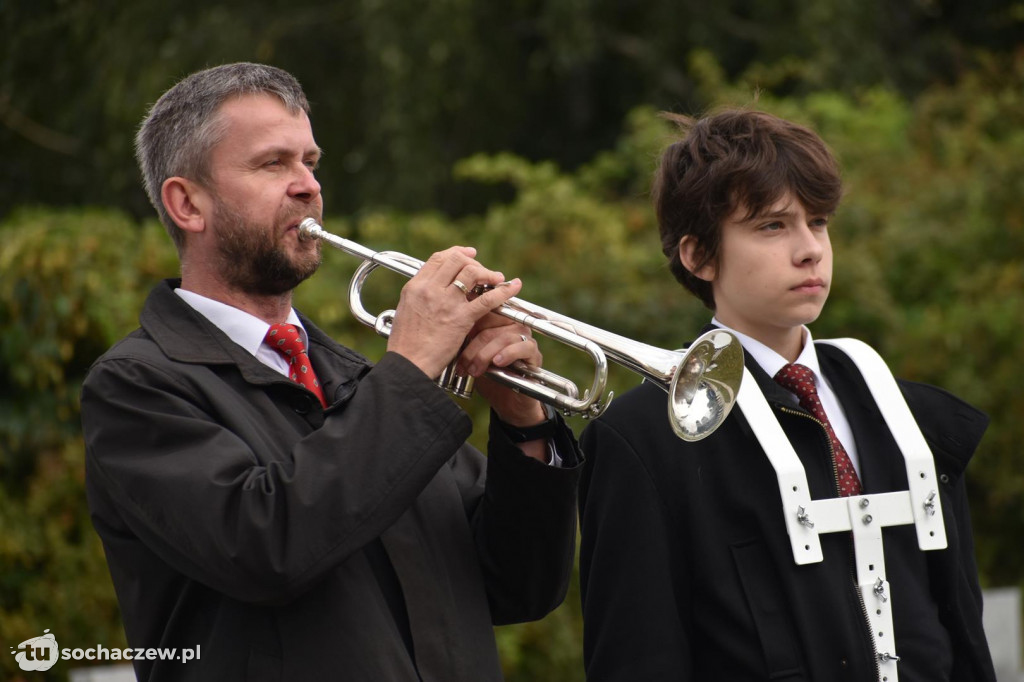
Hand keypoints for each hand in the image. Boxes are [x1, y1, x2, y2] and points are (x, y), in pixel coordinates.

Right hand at [386, 246, 520, 379]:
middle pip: (457, 260)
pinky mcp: (461, 318)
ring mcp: (446, 302)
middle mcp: (430, 289)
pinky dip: (503, 291)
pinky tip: (513, 287)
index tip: (468, 254)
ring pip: (472, 272)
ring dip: (488, 273)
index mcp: (415, 287)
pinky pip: (487, 299)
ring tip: (497, 278)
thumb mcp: (405, 311)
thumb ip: (420, 296)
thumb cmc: (406, 344)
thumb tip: (432, 289)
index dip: (456, 253)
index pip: (438, 259)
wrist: (408, 364)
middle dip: (473, 262)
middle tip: (483, 270)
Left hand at [459, 314, 546, 426]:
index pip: (481, 315)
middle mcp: (512, 325)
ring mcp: (525, 337)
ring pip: (503, 337)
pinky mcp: (534, 352)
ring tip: (475, 370)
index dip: (466, 329)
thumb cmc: (490, 377)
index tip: (454, 347)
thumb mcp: (474, 359)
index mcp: (497, 322)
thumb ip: (466, 343)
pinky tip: (498, 363)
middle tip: (462, 366)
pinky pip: (523, 346)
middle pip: (490, 327)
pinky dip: (509, 354)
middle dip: (473, 348)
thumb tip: (450, 333)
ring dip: (486, 355)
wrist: (508, 402)